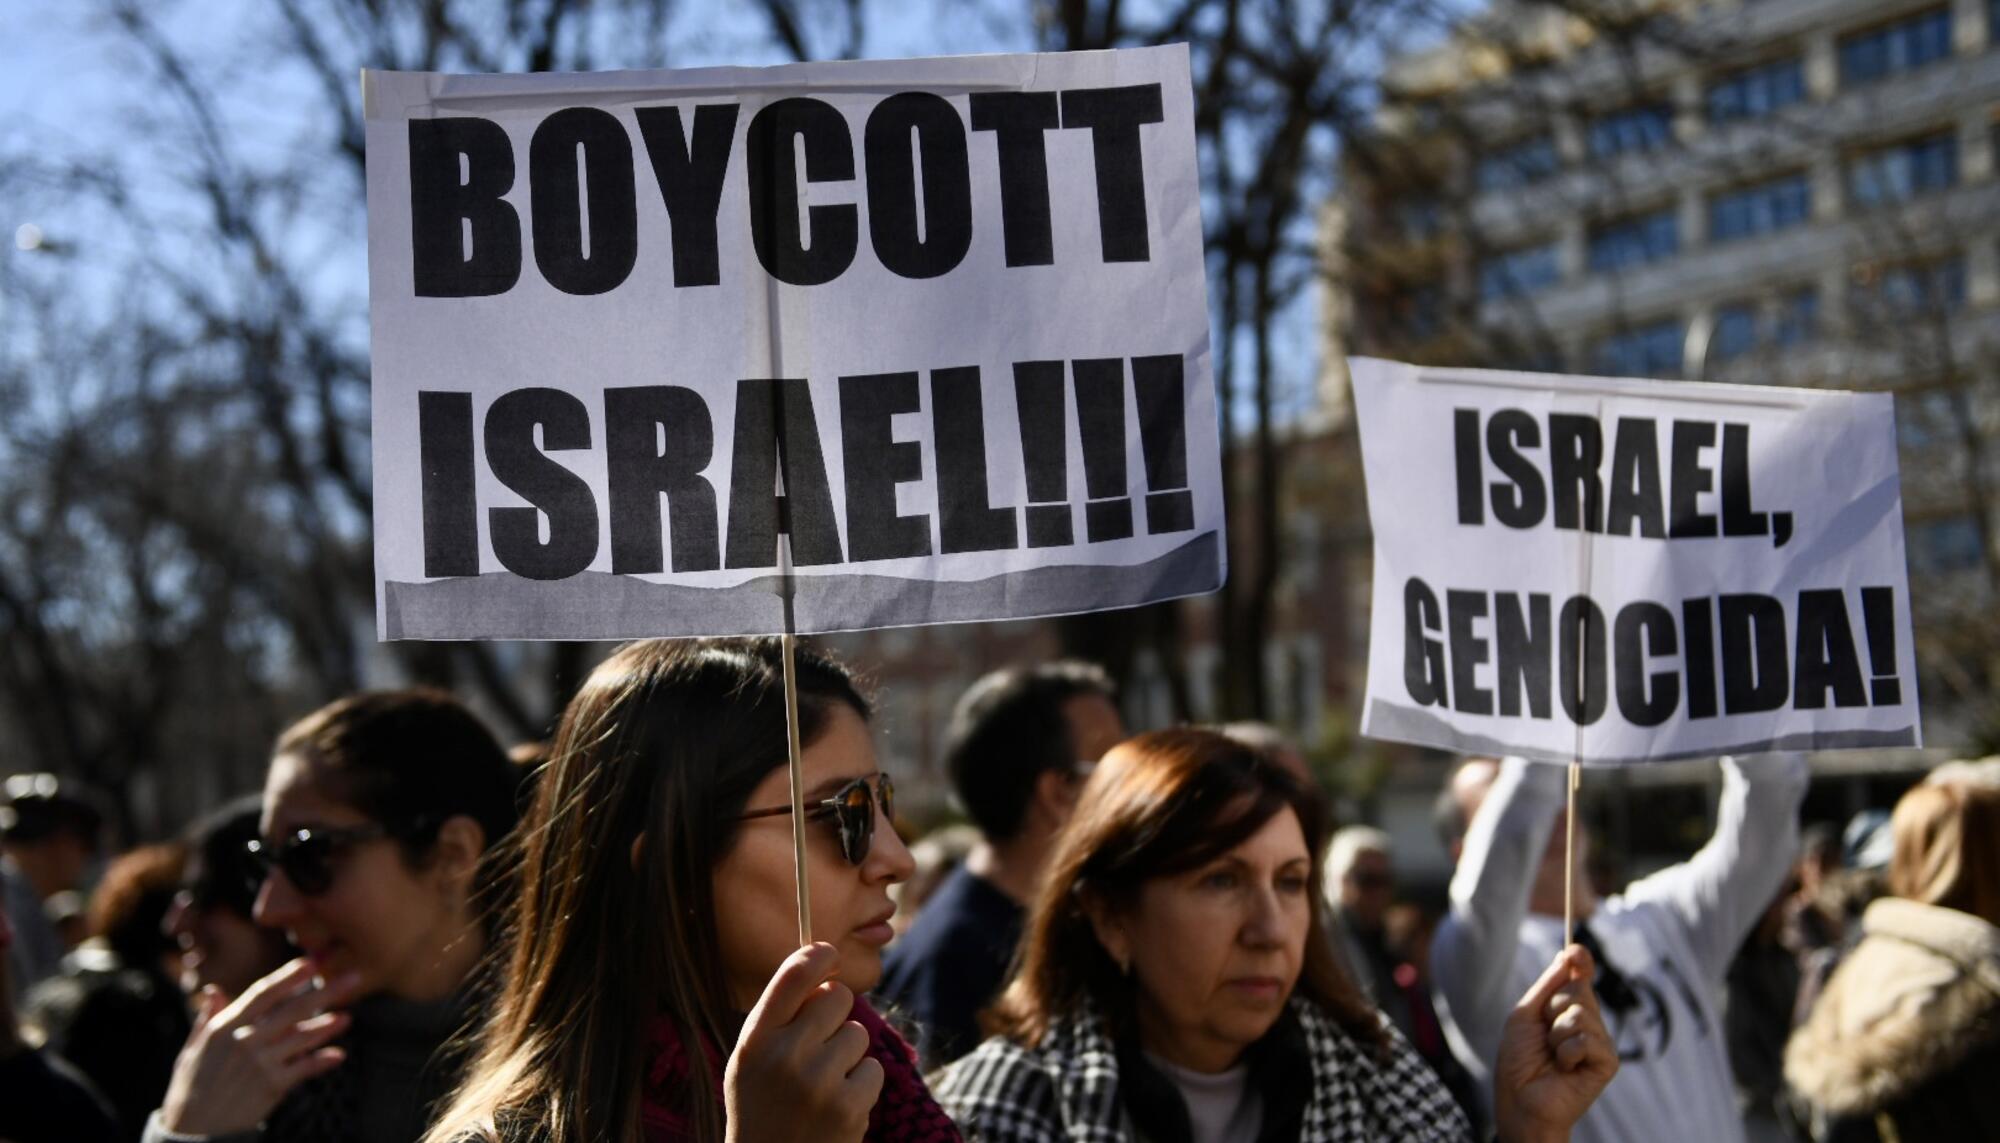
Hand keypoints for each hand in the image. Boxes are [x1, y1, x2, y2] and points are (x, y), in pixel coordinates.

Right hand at [159, 957, 361, 1134]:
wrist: (191, 1131)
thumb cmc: (191, 1088)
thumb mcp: (193, 1050)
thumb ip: (208, 1018)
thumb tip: (214, 989)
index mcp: (226, 1027)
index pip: (263, 993)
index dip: (288, 976)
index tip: (311, 962)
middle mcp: (245, 1041)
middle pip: (292, 1010)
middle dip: (326, 992)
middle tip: (355, 978)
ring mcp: (260, 1063)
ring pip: (302, 1037)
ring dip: (328, 1026)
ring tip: (348, 1017)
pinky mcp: (271, 1086)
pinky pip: (303, 1069)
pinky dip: (321, 1062)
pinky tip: (338, 1055)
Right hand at [725, 943, 882, 1142]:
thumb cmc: (763, 1106)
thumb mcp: (751, 1059)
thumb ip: (780, 1015)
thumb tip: (825, 964)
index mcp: (755, 1041)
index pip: (792, 976)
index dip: (817, 955)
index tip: (829, 953)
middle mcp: (784, 1057)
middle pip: (836, 997)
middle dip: (835, 1013)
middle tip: (819, 1043)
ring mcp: (818, 1083)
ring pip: (857, 1034)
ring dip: (847, 1055)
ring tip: (821, 1085)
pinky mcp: (849, 1108)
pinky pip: (873, 1069)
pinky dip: (861, 1086)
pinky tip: (835, 1107)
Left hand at [1493, 945, 1618, 1142]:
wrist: (1520, 1099)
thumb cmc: (1519, 1061)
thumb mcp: (1526, 1014)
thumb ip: (1548, 984)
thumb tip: (1569, 954)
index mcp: (1567, 1009)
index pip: (1580, 976)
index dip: (1580, 961)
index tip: (1576, 951)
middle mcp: (1587, 1022)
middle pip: (1578, 991)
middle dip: (1553, 1008)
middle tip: (1544, 1035)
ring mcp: (1599, 1041)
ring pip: (1581, 1013)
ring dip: (1557, 1034)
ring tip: (1552, 1055)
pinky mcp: (1607, 1062)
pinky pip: (1587, 1039)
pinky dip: (1567, 1051)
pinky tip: (1564, 1068)